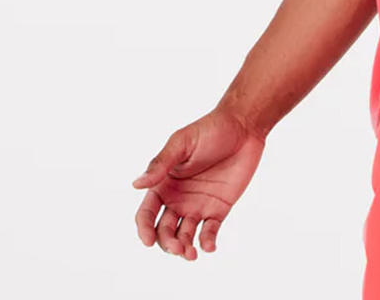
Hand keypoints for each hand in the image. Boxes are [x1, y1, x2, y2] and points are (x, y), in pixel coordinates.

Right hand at [132, 105, 265, 260]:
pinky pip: (209, 231)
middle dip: (167, 243)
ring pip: (184, 235)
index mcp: (164, 184)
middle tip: (178, 247)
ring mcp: (198, 205)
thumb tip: (136, 184)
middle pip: (165, 230)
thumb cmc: (210, 130)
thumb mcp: (182, 143)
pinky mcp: (219, 208)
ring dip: (185, 248)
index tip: (148, 241)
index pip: (147, 213)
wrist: (244, 127)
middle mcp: (178, 198)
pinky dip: (207, 243)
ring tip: (191, 253)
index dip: (144, 229)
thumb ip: (161, 164)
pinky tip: (209, 247)